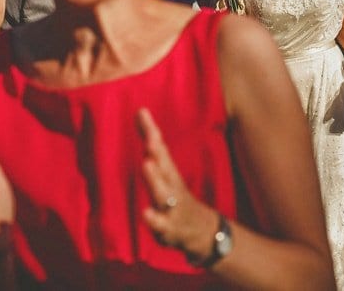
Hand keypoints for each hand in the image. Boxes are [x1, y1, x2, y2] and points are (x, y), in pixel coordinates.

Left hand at [137, 108, 218, 259]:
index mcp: (169, 172)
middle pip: (165, 167)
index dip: (151, 131)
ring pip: (164, 193)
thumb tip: (140, 112)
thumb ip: (153, 147)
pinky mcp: (169, 227)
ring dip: (156, 180)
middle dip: (158, 153)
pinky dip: (154, 218)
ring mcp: (172, 206)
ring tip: (147, 165)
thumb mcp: (166, 172)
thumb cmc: (177, 197)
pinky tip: (145, 212)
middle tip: (150, 139)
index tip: (142, 112)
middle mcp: (172, 186)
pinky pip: (162, 223)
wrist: (202, 231)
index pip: (159, 148)